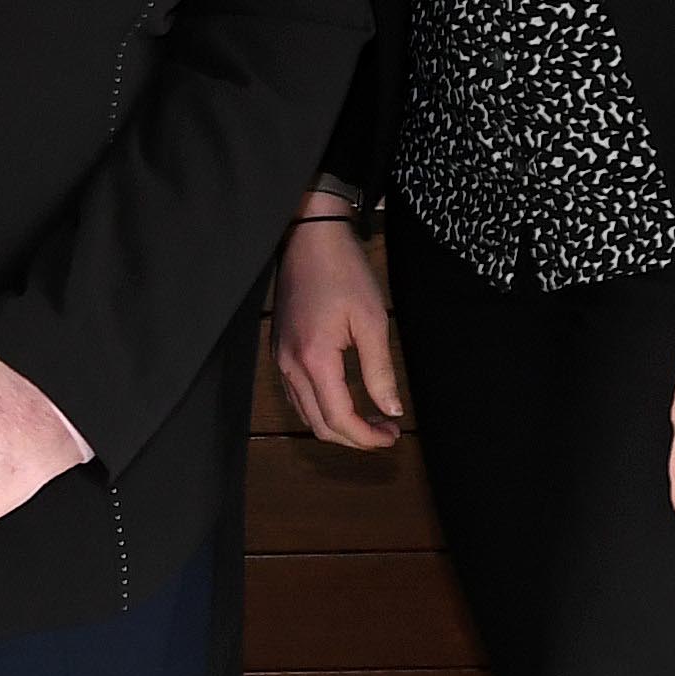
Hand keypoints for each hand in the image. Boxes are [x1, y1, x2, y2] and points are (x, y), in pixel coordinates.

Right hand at [273, 214, 404, 449]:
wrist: (310, 238)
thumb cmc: (344, 271)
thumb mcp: (372, 320)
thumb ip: (380, 371)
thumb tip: (391, 410)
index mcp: (315, 360)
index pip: (339, 419)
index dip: (367, 437)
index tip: (393, 435)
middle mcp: (291, 365)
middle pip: (319, 425)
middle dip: (354, 437)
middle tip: (386, 431)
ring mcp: (281, 359)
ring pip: (306, 414)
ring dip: (337, 425)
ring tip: (371, 418)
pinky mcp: (281, 350)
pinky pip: (297, 395)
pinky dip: (321, 408)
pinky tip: (345, 398)